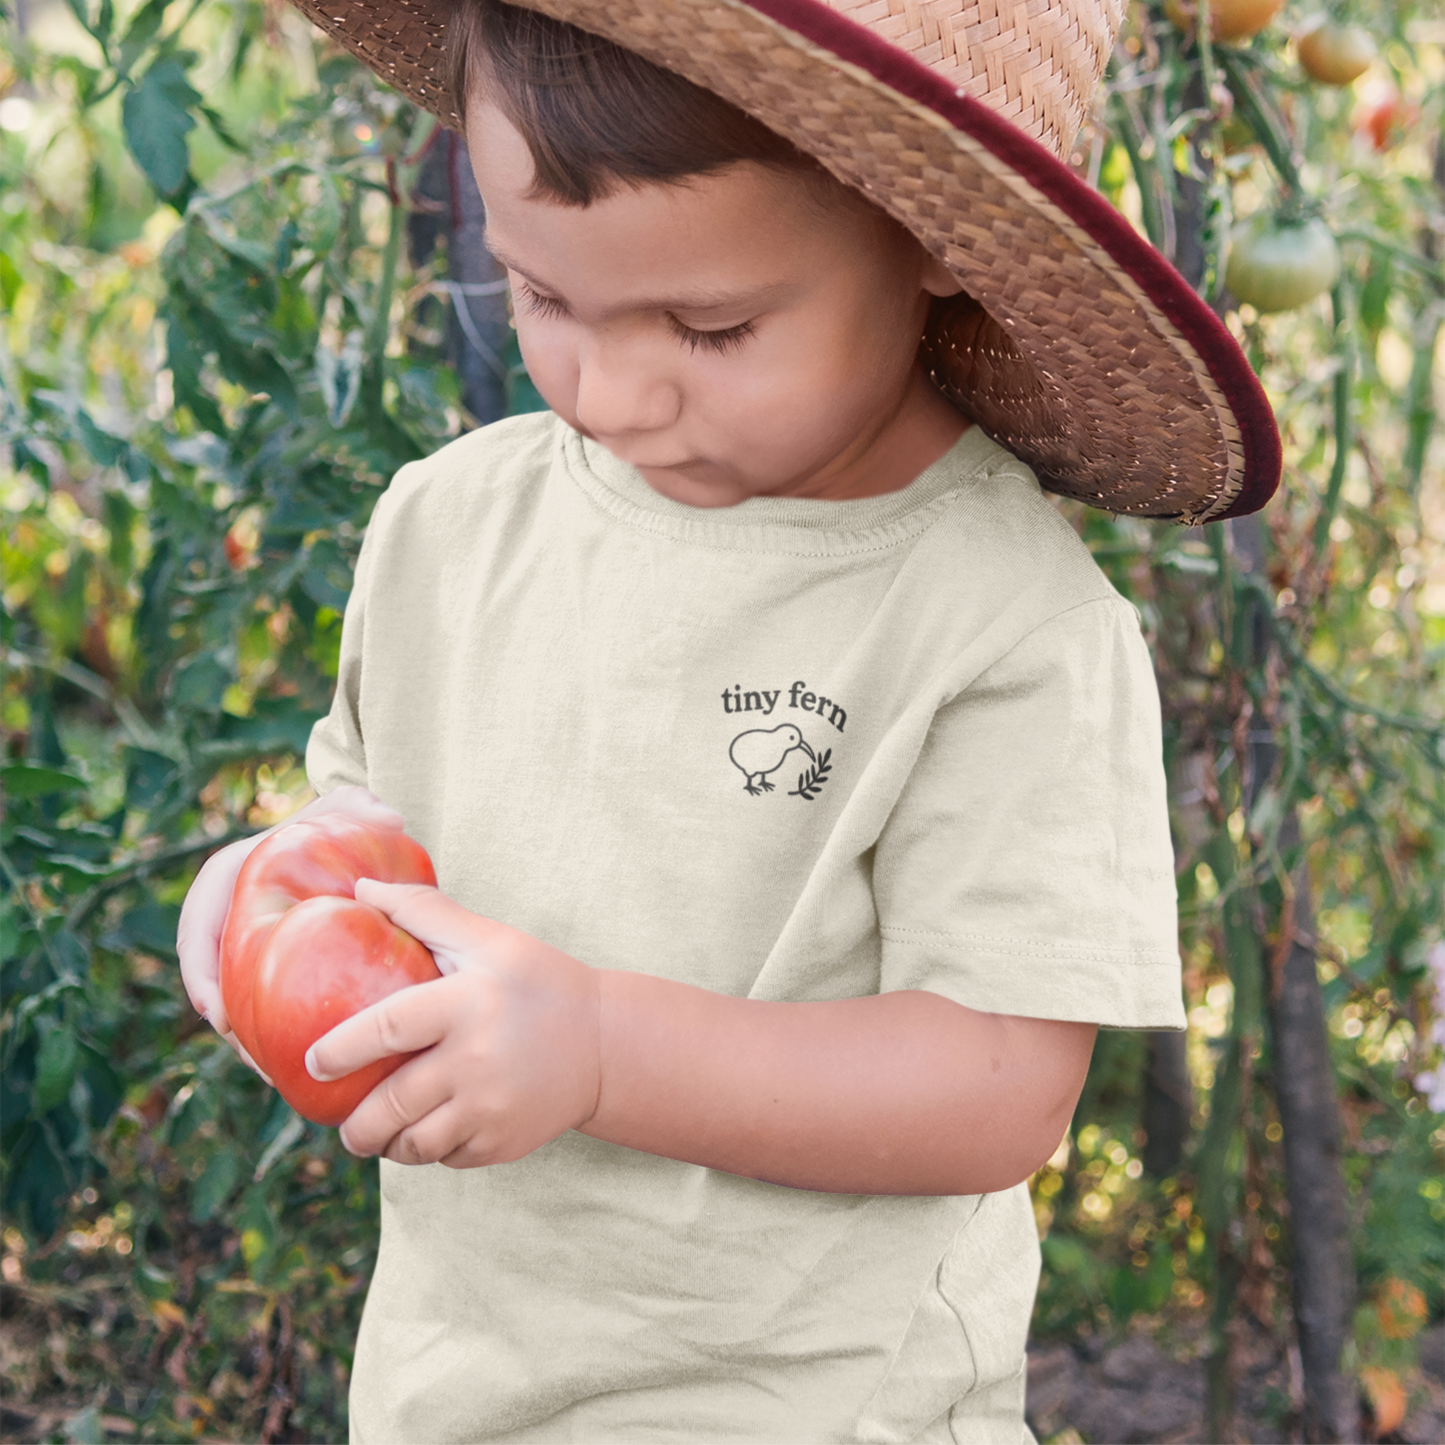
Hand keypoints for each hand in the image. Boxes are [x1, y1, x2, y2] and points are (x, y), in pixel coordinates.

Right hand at [176, 785, 404, 1080]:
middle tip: (254, 1060)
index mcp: (231, 877)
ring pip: (238, 999)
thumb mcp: (349, 807)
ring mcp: (252, 946)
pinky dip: (281, 1034)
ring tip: (279, 1077)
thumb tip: (390, 818)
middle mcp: (233, 916)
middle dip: (226, 1022)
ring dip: (251, 1040)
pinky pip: (270, 1004)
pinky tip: (314, 1065)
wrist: (349, 833)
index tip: (216, 1013)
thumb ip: (363, 806)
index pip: (198, 925)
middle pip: (212, 977)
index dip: (200, 971)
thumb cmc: (340, 819)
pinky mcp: (278, 968)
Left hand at [305, 881, 601, 1168]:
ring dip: (388, 1144)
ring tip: (378, 1134)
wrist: (607, 1043)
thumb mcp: (489, 939)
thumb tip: (361, 888)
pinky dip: (430, 1150)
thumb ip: (425, 912)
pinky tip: (430, 1131)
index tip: (312, 1063)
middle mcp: (476, 1060)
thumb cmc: (538, 981)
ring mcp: (491, 1108)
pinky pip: (447, 1158)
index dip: (340, 1049)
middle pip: (390, 1106)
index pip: (386, 1029)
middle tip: (343, 1122)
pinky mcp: (503, 1143)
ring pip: (413, 1144)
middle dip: (356, 1124)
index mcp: (467, 1003)